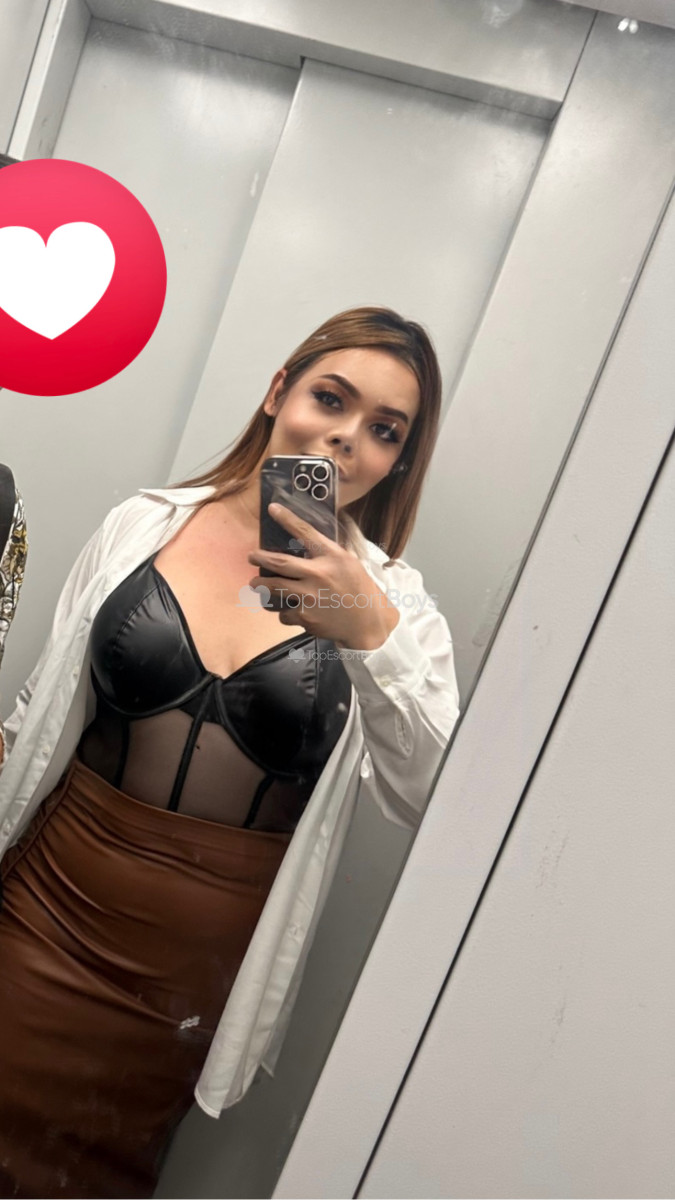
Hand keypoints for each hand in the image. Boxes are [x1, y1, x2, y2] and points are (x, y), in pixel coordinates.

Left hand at [247, 502, 399, 649]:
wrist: (367, 622)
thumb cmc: (359, 589)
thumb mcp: (349, 563)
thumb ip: (327, 553)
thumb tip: (306, 541)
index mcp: (332, 556)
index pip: (306, 532)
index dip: (287, 518)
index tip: (272, 508)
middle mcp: (319, 574)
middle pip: (280, 562)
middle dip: (260, 557)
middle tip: (251, 556)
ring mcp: (310, 597)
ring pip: (274, 588)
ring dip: (261, 585)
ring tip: (256, 584)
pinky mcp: (305, 617)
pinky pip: (284, 612)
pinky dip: (285, 611)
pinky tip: (292, 611)